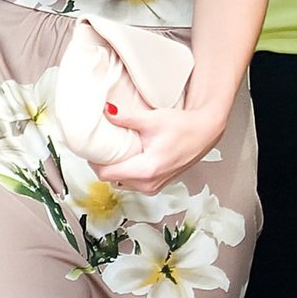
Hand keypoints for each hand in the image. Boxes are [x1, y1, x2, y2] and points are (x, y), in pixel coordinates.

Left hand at [93, 102, 227, 193]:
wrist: (205, 132)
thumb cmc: (184, 127)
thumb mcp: (151, 119)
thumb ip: (125, 117)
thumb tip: (105, 111)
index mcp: (145, 170)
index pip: (105, 174)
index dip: (94, 161)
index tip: (91, 148)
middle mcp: (148, 184)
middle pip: (111, 179)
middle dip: (104, 164)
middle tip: (100, 146)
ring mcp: (153, 187)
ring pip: (121, 182)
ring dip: (116, 169)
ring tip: (115, 151)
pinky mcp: (157, 185)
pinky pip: (133, 183)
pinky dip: (127, 172)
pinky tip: (129, 157)